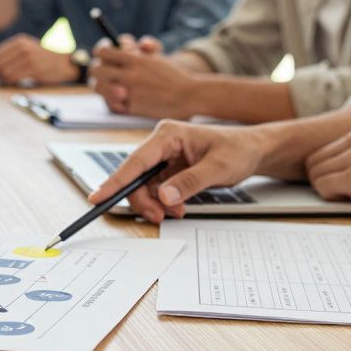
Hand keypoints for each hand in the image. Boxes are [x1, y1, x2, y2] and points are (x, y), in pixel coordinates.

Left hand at [0, 34, 78, 84]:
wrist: (65, 61)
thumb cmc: (45, 57)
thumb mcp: (29, 47)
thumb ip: (13, 53)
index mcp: (20, 41)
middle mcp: (23, 48)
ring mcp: (29, 59)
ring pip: (5, 72)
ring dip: (4, 78)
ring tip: (8, 79)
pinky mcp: (34, 69)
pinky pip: (14, 78)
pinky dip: (11, 81)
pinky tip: (15, 81)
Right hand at [88, 120, 267, 222]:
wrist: (252, 150)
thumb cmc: (238, 150)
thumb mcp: (219, 168)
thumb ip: (191, 182)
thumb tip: (165, 196)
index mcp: (168, 134)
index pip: (136, 161)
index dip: (115, 181)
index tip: (97, 197)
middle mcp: (161, 144)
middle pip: (136, 177)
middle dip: (144, 200)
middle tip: (159, 217)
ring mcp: (163, 157)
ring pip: (144, 187)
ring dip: (156, 204)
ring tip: (177, 212)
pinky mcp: (168, 169)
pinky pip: (155, 190)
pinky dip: (163, 203)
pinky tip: (178, 207)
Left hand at [90, 39, 198, 118]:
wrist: (189, 96)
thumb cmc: (173, 75)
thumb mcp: (158, 56)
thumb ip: (141, 47)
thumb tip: (123, 43)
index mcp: (136, 59)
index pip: (103, 51)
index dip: (101, 51)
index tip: (104, 52)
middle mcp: (129, 75)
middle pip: (96, 69)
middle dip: (97, 68)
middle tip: (102, 69)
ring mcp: (128, 92)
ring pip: (98, 87)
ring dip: (101, 85)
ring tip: (111, 84)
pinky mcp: (130, 108)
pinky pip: (109, 103)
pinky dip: (111, 101)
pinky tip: (119, 98)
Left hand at [307, 126, 350, 214]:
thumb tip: (338, 173)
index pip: (322, 152)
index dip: (329, 172)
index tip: (345, 185)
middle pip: (313, 163)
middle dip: (324, 181)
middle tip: (347, 195)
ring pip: (315, 176)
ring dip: (329, 191)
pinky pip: (323, 188)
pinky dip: (334, 199)